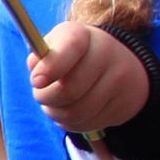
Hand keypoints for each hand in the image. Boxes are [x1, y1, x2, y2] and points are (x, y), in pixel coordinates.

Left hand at [31, 21, 149, 136]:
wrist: (118, 66)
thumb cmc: (72, 57)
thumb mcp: (55, 47)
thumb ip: (40, 57)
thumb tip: (37, 75)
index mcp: (83, 35)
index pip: (70, 46)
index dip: (50, 66)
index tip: (35, 81)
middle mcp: (107, 54)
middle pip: (69, 89)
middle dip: (46, 97)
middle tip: (41, 95)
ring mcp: (119, 81)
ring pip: (76, 112)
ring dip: (56, 113)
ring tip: (54, 104)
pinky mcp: (123, 106)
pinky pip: (86, 124)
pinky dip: (70, 122)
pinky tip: (71, 111)